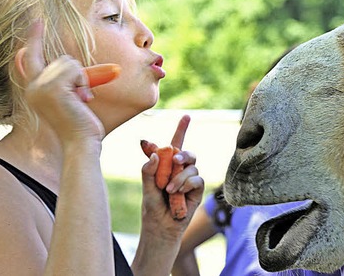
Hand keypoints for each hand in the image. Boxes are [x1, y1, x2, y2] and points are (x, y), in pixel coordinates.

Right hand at [15, 21, 103, 142]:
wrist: (80, 143)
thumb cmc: (80, 125)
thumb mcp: (71, 100)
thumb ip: (66, 83)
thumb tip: (74, 68)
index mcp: (34, 90)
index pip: (30, 57)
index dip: (34, 39)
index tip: (38, 22)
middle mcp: (33, 87)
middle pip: (60, 60)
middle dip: (78, 75)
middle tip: (83, 97)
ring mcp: (41, 86)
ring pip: (69, 63)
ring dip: (82, 79)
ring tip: (81, 100)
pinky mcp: (52, 87)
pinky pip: (74, 68)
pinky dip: (83, 81)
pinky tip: (82, 98)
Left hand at [140, 115, 203, 238]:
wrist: (162, 227)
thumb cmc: (152, 208)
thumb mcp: (146, 188)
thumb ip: (148, 171)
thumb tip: (156, 154)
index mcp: (166, 164)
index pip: (174, 144)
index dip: (181, 129)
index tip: (186, 116)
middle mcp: (179, 170)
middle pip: (187, 153)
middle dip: (182, 154)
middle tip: (175, 159)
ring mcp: (190, 179)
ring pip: (191, 166)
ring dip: (180, 176)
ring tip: (169, 189)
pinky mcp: (197, 190)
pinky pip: (196, 179)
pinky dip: (186, 184)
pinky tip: (178, 192)